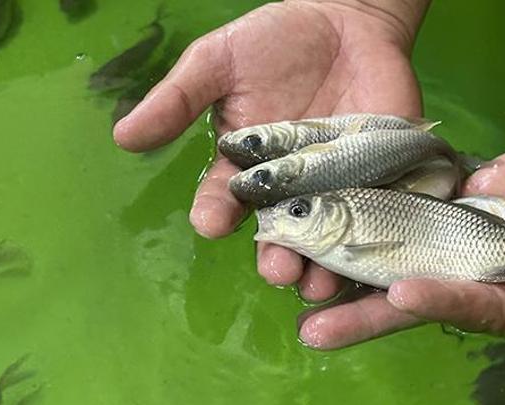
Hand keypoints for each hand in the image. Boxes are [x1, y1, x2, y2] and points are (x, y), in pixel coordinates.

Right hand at [113, 0, 425, 301]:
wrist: (348, 19)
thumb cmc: (277, 40)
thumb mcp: (218, 60)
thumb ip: (178, 98)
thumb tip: (123, 136)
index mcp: (247, 168)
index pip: (225, 200)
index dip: (216, 213)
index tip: (211, 223)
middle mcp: (291, 188)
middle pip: (280, 234)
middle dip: (277, 255)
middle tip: (277, 268)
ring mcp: (338, 186)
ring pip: (329, 238)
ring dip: (323, 264)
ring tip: (318, 279)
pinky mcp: (382, 177)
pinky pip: (378, 213)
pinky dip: (375, 236)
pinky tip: (369, 254)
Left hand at [298, 132, 504, 363]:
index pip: (477, 308)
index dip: (443, 303)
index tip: (402, 294)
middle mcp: (484, 275)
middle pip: (419, 294)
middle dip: (366, 313)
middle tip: (314, 328)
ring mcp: (465, 233)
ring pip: (402, 249)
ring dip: (354, 263)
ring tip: (301, 275)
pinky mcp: (457, 194)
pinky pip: (411, 196)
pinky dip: (372, 202)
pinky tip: (331, 208)